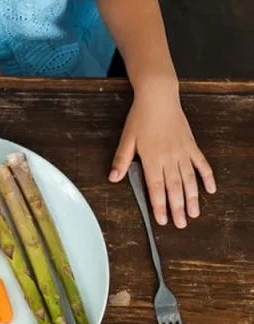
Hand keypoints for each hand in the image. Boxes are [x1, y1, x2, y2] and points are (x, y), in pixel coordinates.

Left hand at [109, 89, 215, 228]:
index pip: (156, 187)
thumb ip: (121, 160)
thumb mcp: (127, 138)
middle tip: (181, 224)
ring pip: (190, 180)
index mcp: (152, 158)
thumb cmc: (140, 117)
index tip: (162, 220)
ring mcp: (183, 152)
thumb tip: (113, 178)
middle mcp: (169, 158)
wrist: (158, 98)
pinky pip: (201, 164)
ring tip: (194, 214)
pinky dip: (207, 177)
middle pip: (174, 188)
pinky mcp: (191, 145)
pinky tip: (211, 189)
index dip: (159, 205)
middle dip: (178, 208)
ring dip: (193, 198)